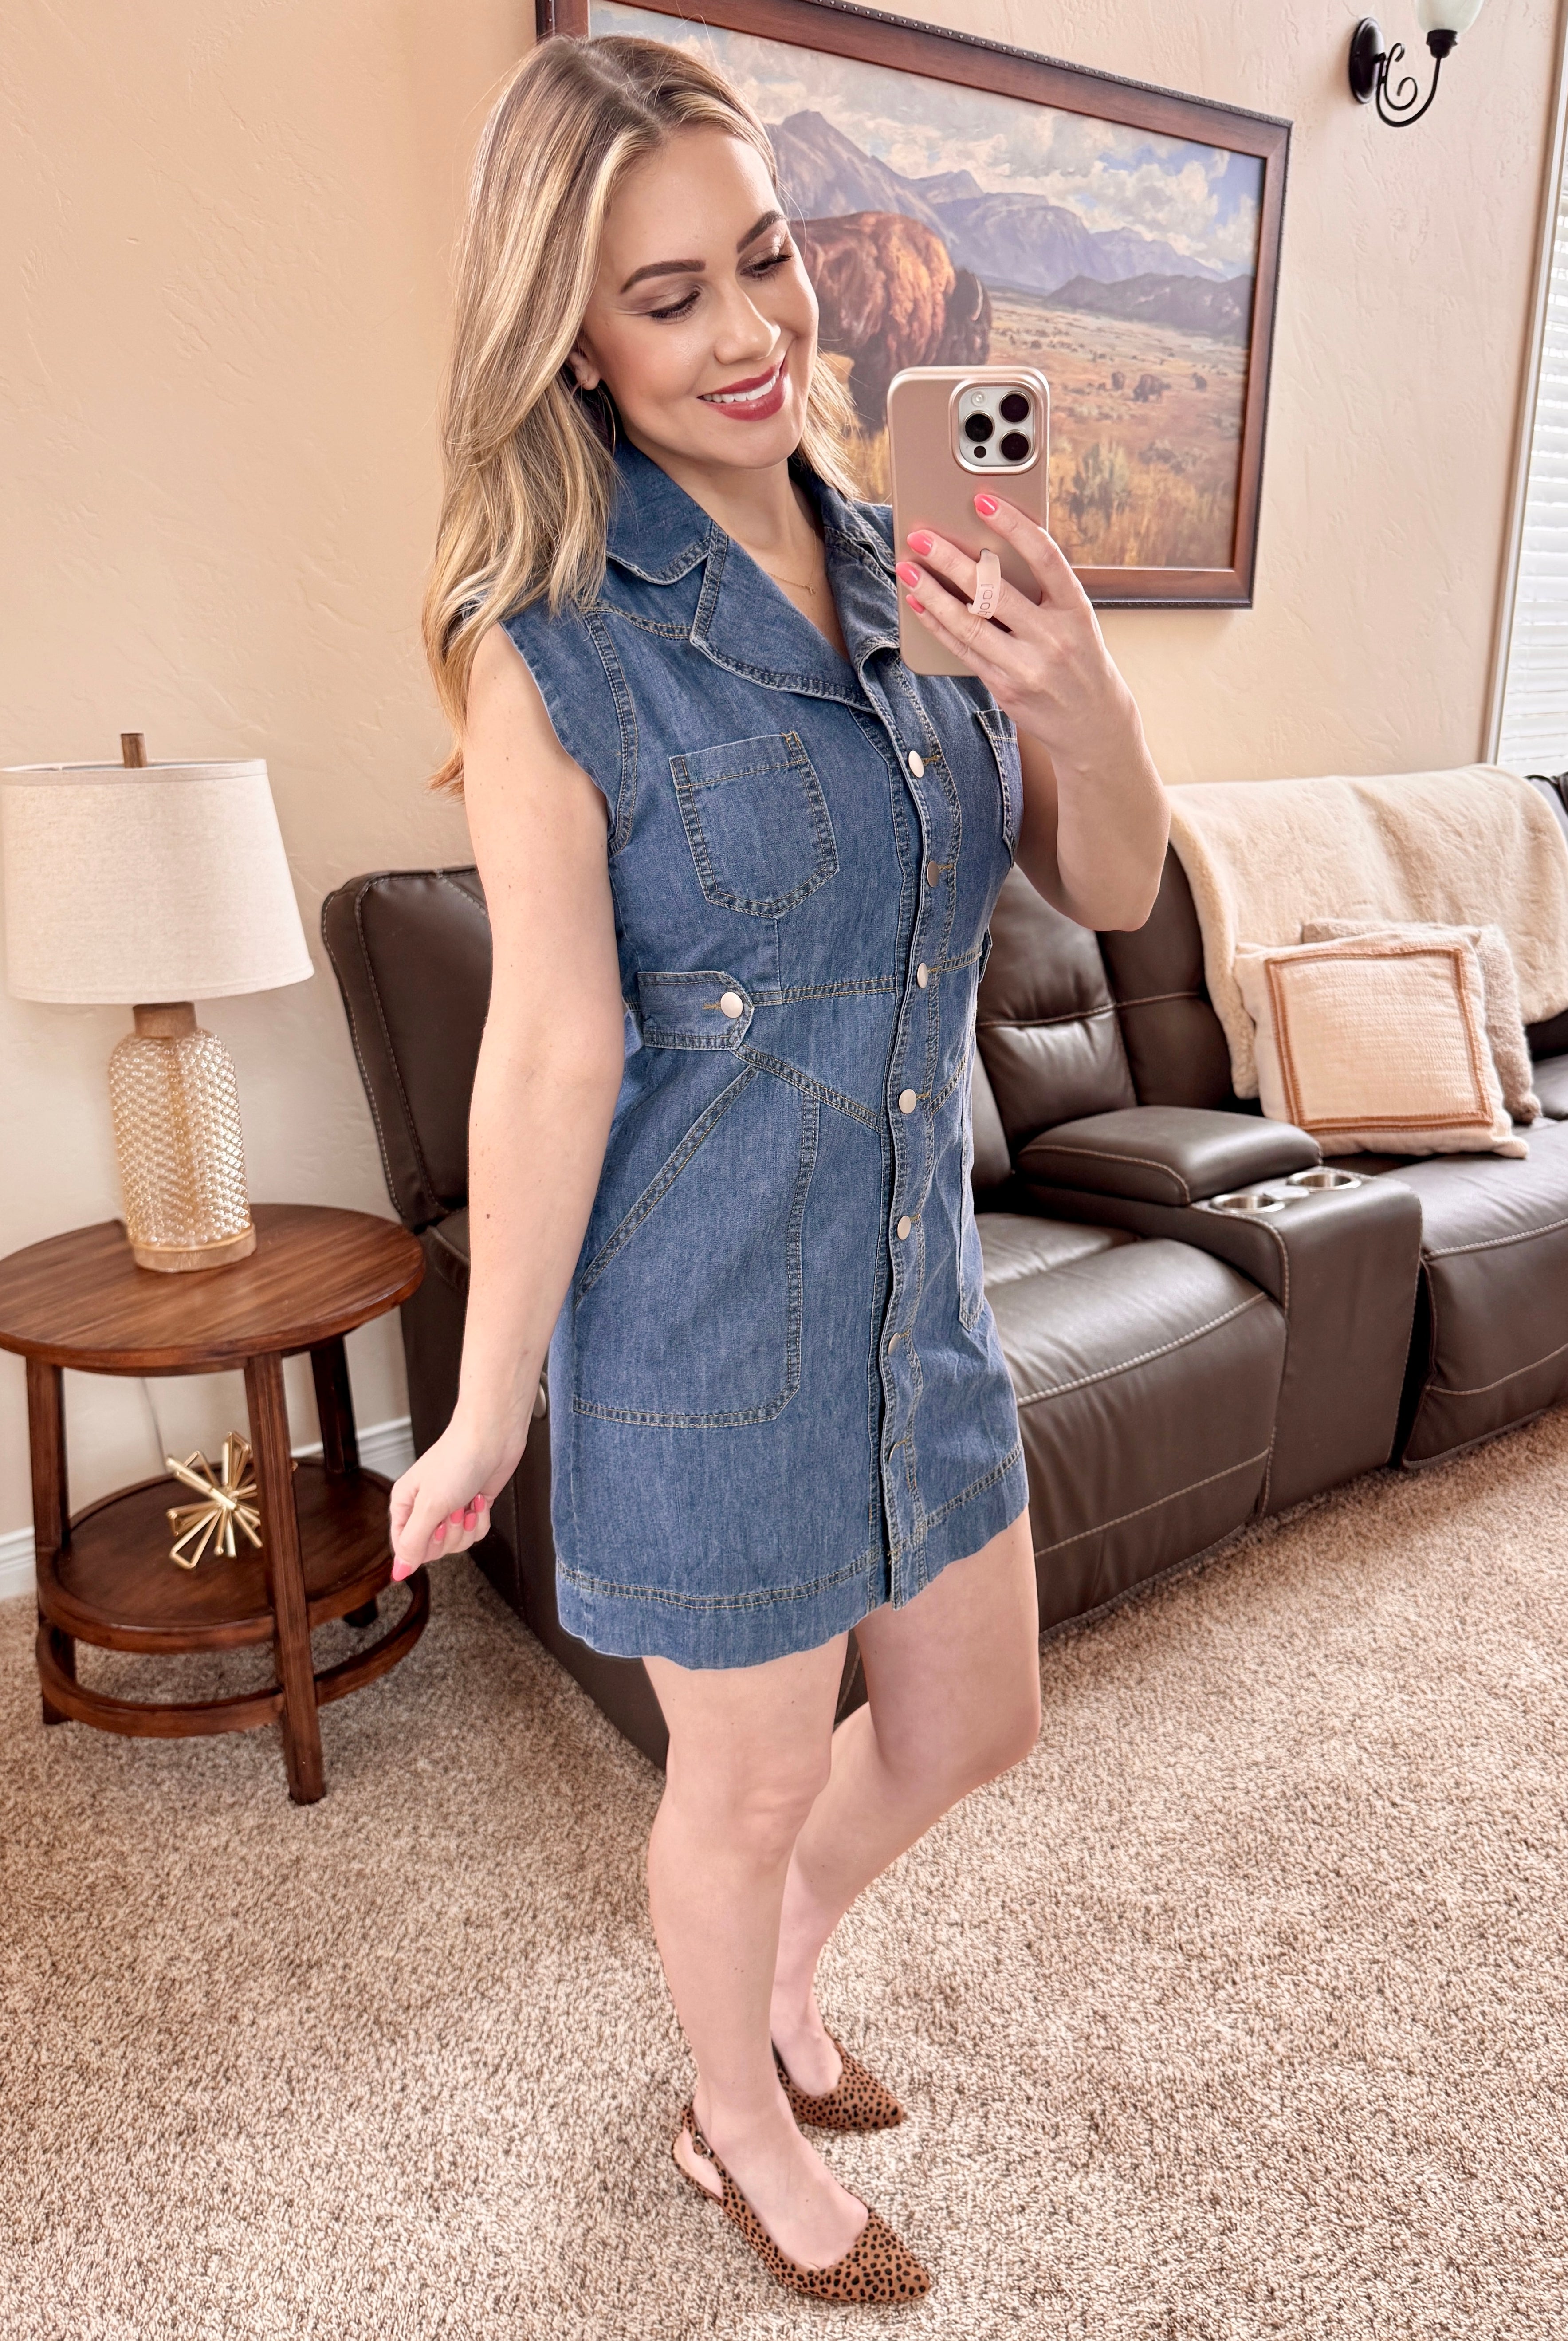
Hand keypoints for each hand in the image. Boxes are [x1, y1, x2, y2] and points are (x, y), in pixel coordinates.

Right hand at [388, 1415, 525, 1580]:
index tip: (434, 1527)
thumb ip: (413, 1542)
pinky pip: (475, 1533)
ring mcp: (449, 1508)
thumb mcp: (429, 1506)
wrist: (492, 1437)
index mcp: (404, 1504)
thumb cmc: (457, 1459)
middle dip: (449, 1533)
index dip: (423, 1544)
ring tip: (466, 1501)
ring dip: (467, 1526)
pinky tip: (478, 1499)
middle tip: (452, 1509)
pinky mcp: (471, 1507)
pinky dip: (481, 1519)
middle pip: (433, 1549)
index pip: (405, 1547)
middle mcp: (424, 1508)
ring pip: (456, 1543)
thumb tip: (399, 1572)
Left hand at [895, 495, 1142, 779]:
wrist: (1092, 722)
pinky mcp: (1004, 688)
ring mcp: (1027, 666)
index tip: (981, 500)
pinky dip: (937, 624)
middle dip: (952, 560)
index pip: (1045, 557)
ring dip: (932, 593)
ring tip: (908, 568)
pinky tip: (919, 604)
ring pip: (970, 623)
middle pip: (994, 590)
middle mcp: (1053, 637)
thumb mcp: (1075, 619)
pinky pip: (962, 650)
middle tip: (921, 536)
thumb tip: (987, 551)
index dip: (1013, 525)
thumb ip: (1042, 589)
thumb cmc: (1079, 656)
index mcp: (1076, 609)